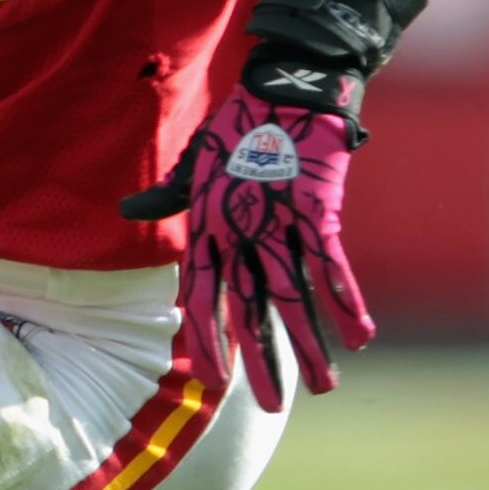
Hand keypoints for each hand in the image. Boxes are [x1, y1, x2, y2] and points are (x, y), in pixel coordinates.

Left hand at [121, 82, 372, 415]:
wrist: (286, 84)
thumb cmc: (239, 125)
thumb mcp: (196, 162)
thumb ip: (170, 194)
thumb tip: (127, 208)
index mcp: (211, 225)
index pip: (202, 294)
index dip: (207, 337)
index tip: (212, 380)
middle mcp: (243, 231)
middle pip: (251, 306)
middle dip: (261, 359)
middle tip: (269, 405)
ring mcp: (281, 222)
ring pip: (294, 294)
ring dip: (311, 343)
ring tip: (326, 387)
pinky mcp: (318, 208)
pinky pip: (332, 263)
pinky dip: (347, 297)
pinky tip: (361, 334)